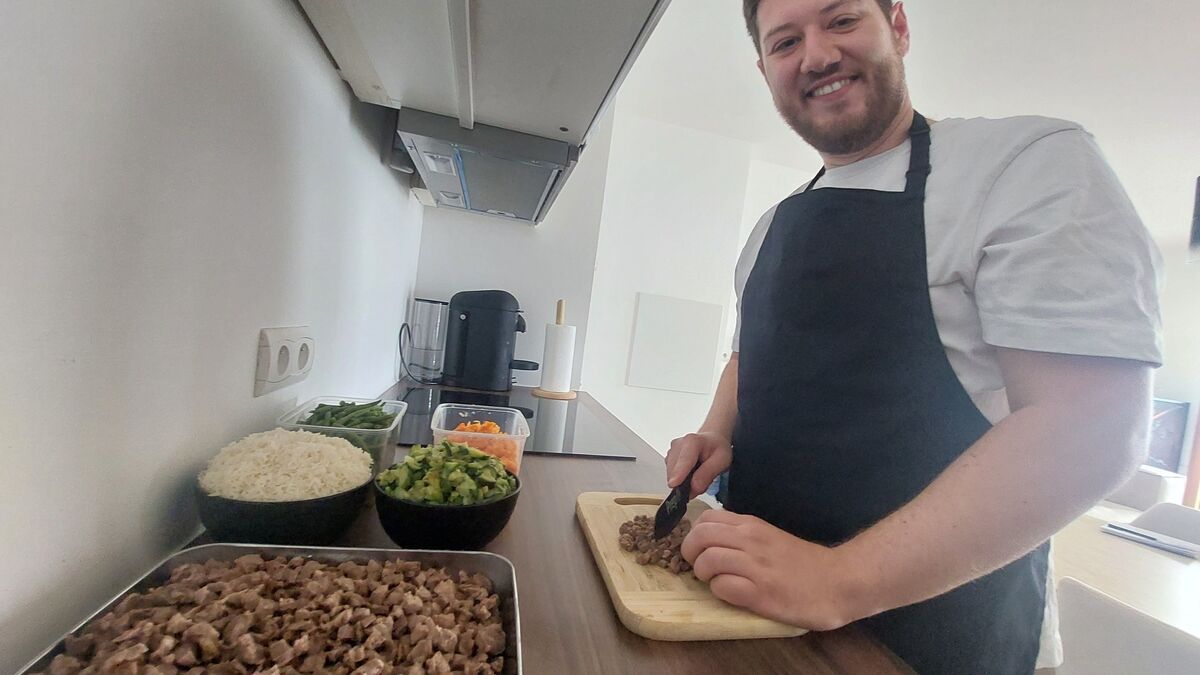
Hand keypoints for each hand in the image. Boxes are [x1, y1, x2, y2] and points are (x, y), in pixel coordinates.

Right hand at [665, 431, 731, 498]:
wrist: (712, 440)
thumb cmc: (717, 448)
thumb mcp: (722, 461)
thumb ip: (707, 474)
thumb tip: (693, 488)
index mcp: (692, 441)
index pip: (684, 460)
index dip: (679, 473)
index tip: (674, 484)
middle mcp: (678, 444)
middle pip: (675, 471)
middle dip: (687, 482)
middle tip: (703, 478)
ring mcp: (671, 451)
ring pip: (672, 475)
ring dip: (684, 481)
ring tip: (698, 472)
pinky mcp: (668, 458)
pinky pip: (672, 475)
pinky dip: (681, 478)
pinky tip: (691, 471)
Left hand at [681, 510, 866, 630]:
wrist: (839, 582)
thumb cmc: (804, 563)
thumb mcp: (770, 538)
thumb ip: (743, 536)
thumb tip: (711, 543)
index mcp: (751, 525)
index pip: (706, 518)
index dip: (694, 535)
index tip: (700, 549)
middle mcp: (751, 540)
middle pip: (700, 536)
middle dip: (690, 554)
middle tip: (700, 568)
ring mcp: (755, 566)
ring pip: (707, 560)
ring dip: (703, 574)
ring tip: (715, 582)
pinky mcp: (760, 592)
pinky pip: (722, 587)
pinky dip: (719, 592)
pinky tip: (732, 594)